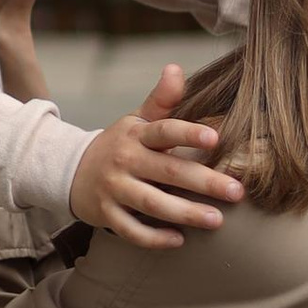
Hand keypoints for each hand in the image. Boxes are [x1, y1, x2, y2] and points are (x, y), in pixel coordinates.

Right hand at [67, 62, 242, 252]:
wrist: (71, 171)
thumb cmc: (120, 145)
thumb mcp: (137, 119)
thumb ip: (162, 100)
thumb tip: (176, 68)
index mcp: (137, 134)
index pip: (164, 130)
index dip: (188, 132)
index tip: (216, 136)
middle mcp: (125, 160)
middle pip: (167, 172)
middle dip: (204, 182)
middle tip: (236, 192)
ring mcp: (114, 188)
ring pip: (152, 204)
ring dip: (184, 213)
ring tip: (216, 220)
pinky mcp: (106, 214)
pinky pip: (131, 230)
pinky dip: (153, 238)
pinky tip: (178, 239)